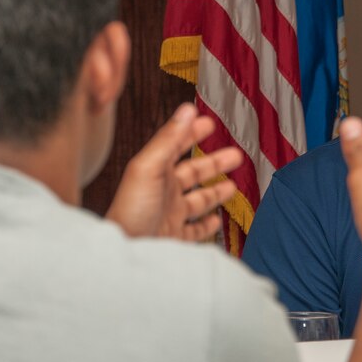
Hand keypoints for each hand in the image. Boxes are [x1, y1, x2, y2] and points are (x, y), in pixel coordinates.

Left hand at [106, 103, 240, 239]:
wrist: (126, 251)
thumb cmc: (132, 210)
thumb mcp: (149, 167)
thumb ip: (169, 138)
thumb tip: (187, 109)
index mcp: (156, 171)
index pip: (177, 146)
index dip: (192, 133)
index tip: (208, 123)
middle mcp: (163, 192)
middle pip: (194, 173)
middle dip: (215, 163)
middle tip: (235, 154)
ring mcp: (170, 216)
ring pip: (198, 201)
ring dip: (215, 192)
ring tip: (232, 186)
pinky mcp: (175, 238)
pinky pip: (195, 230)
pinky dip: (207, 224)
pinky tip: (215, 220)